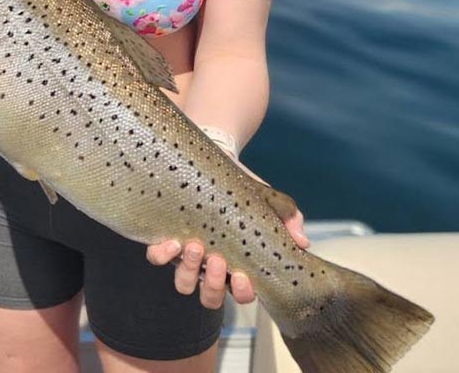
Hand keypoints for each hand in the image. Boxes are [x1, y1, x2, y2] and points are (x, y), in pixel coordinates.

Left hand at [146, 163, 308, 309]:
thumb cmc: (245, 188)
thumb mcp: (269, 201)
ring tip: (196, 247)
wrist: (217, 161)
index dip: (241, 293)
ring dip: (189, 271)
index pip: (241, 294)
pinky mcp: (167, 238)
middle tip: (218, 260)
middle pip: (210, 297)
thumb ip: (288, 219)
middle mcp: (211, 266)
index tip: (242, 277)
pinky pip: (157, 258)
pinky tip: (172, 241)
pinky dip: (162, 255)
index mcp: (238, 263)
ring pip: (184, 283)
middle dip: (213, 284)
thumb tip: (302, 241)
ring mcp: (188, 254)